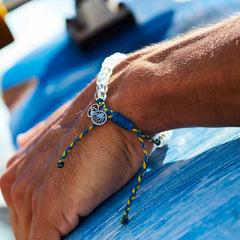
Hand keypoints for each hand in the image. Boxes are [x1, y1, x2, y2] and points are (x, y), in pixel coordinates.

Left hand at [0, 59, 152, 238]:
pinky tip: (84, 234)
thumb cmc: (100, 128)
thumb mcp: (61, 135)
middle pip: (27, 231)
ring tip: (83, 229)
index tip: (67, 225)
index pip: (24, 217)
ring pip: (36, 238)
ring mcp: (31, 197)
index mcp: (18, 171)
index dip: (43, 228)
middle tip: (77, 227)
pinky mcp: (51, 209)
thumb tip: (21, 141)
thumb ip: (38, 146)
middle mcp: (17, 184)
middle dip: (51, 232)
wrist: (116, 113)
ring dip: (63, 236)